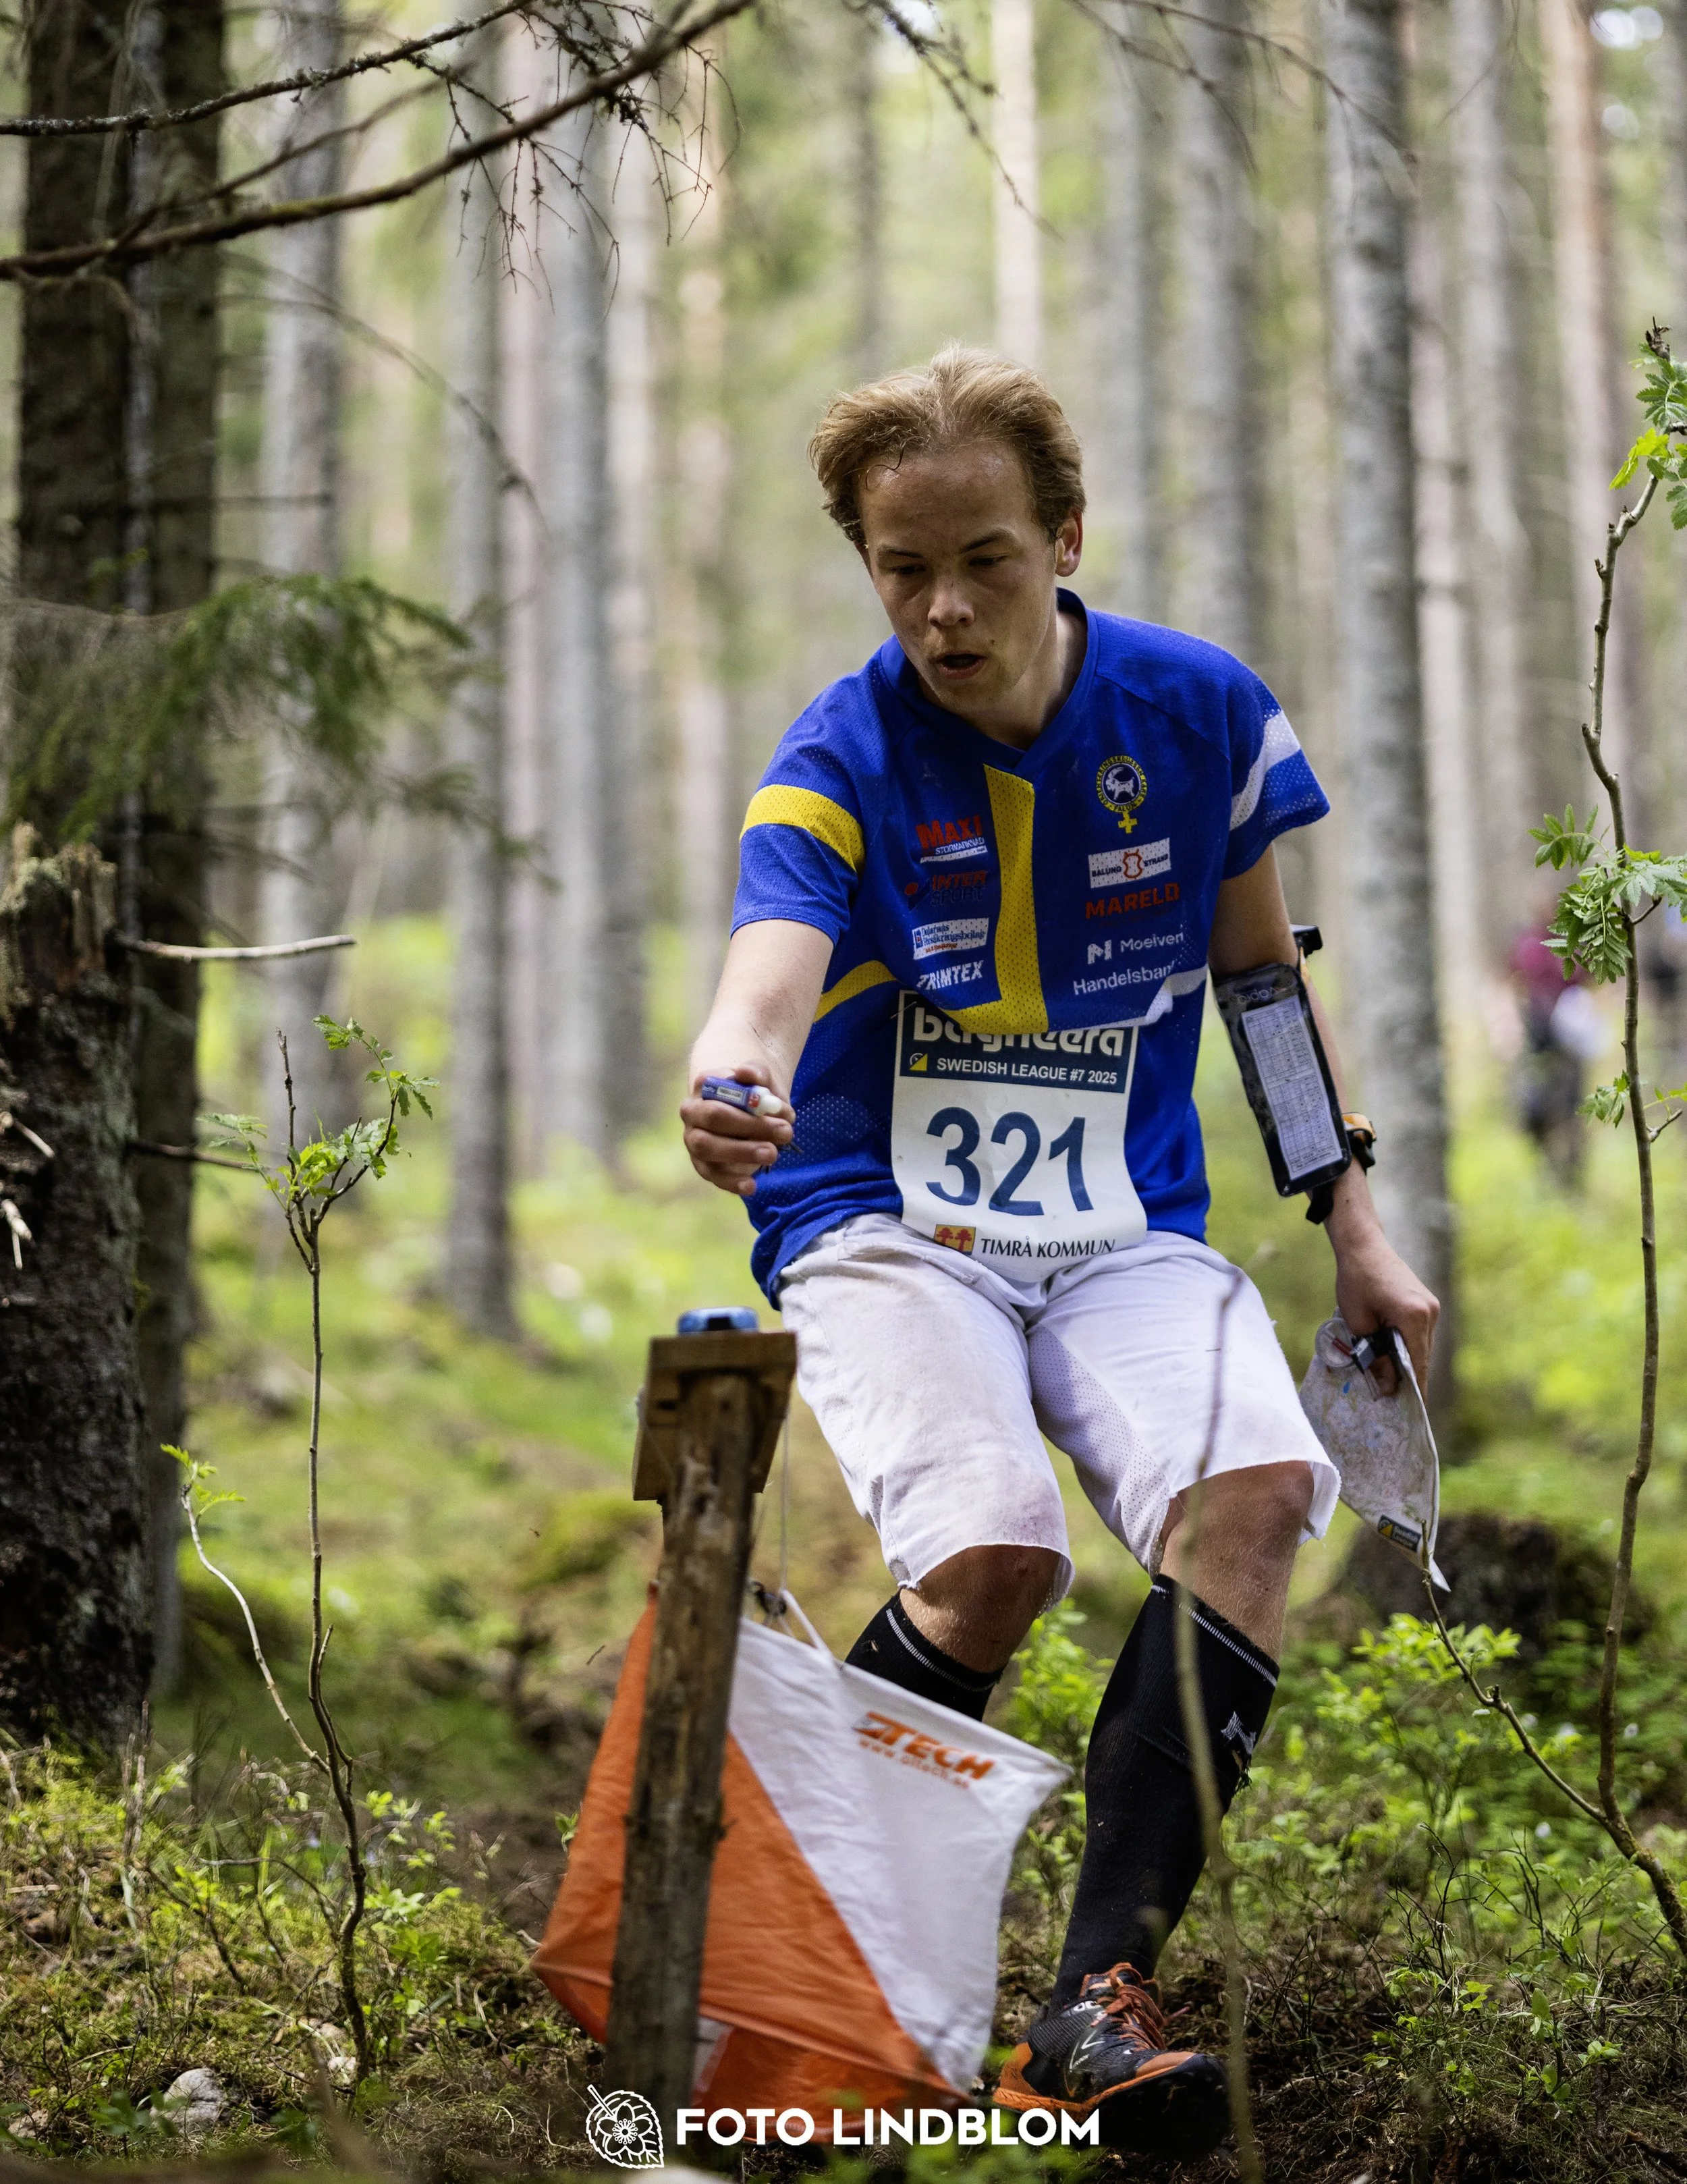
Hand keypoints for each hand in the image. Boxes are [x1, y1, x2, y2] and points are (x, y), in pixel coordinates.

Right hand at [680, 1063, 793, 1198]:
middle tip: (785, 1132)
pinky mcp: (703, 1164)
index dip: (745, 1097)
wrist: (749, 1114)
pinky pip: (712, 1175)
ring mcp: (694, 1139)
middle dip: (750, 1126)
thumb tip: (747, 1073)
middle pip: (714, 1117)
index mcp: (705, 1085)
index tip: (773, 1102)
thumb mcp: (762, 1079)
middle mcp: (693, 1111)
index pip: (718, 1087)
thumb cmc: (755, 1095)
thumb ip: (758, 1073)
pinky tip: (751, 1186)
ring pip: (708, 1147)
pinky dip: (732, 1182)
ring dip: (742, 1152)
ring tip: (773, 1154)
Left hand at [1328, 1203, 1438, 1394]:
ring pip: (1422, 1347)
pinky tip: (1393, 1359)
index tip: (1409, 1415)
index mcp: (1415, 1317)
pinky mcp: (1426, 1303)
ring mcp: (1431, 1307)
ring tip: (1391, 1385)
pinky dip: (1408, 1347)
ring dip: (1408, 1363)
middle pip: (1422, 1358)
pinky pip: (1420, 1334)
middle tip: (1394, 1404)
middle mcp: (1430, 1313)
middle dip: (1409, 1380)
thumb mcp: (1359, 1324)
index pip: (1417, 1365)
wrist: (1363, 1245)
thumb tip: (1387, 1389)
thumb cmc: (1355, 1281)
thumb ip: (1375, 1358)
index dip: (1413, 1391)